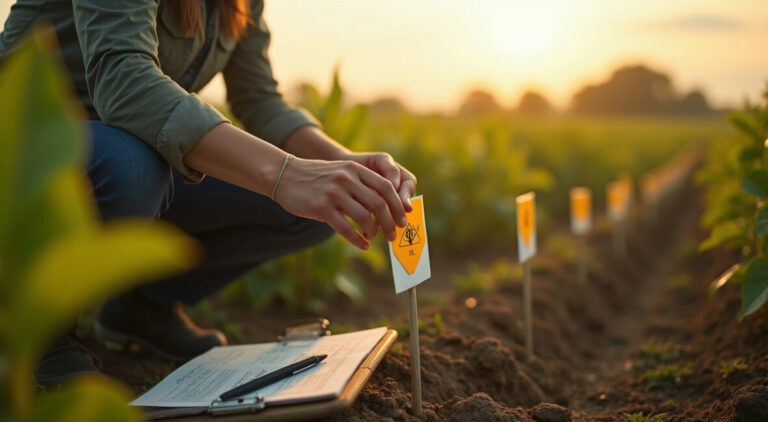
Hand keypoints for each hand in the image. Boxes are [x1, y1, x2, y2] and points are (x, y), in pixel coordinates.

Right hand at [274, 157, 407, 249]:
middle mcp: (346, 179)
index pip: (386, 187)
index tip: (403, 220)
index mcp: (355, 169)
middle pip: (379, 203)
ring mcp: (333, 193)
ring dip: (374, 232)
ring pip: (364, 217)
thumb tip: (384, 208)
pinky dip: (357, 239)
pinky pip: (346, 228)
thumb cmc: (317, 178)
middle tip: (393, 234)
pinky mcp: (321, 208)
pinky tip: (362, 244)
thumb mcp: (341, 173)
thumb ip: (361, 185)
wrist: (285, 175)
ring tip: (374, 238)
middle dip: (390, 222)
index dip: (398, 205)